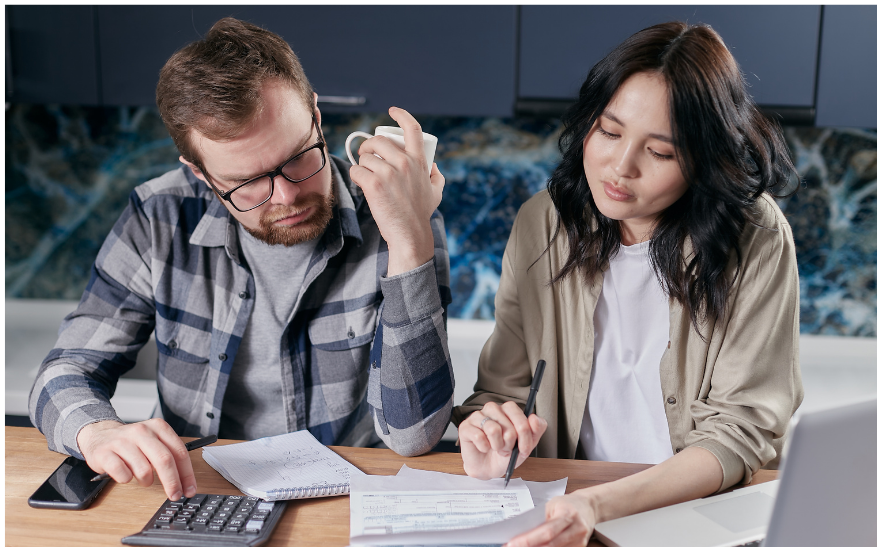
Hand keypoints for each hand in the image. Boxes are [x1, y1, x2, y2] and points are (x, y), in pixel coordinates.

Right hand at [77, 419, 196, 500]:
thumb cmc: (131, 443)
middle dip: (172, 482)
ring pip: (144, 470)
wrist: (99, 434)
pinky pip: (122, 474)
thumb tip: (185, 482)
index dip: (187, 474)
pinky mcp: (105, 453)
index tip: (189, 489)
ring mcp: (122, 441)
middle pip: (164, 460)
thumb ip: (170, 456)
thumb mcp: (153, 441)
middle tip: (175, 495)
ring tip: (143, 478)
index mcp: (158, 427)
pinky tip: (125, 474)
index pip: (179, 452)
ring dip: (146, 481)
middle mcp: (141, 431)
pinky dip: (126, 479)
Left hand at [348, 106, 444, 275]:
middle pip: (378, 141)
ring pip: (365, 157)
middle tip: (366, 155)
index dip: (401, 115)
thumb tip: (433, 166)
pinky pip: (356, 170)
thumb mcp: (436, 192)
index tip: (392, 111)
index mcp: (419, 161)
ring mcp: (388, 173)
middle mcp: (404, 163)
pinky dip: (356, 176)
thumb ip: (437, 176)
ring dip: (361, 164)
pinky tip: (360, 183)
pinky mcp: (374, 184)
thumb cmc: (421, 213)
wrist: (410, 233)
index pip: (412, 128)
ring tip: (365, 174)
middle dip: (368, 145)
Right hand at [459, 401, 547, 479]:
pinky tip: (484, 448)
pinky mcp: (465, 426)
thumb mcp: (527, 444)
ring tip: (495, 448)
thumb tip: (534, 418)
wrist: (489, 468)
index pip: (519, 415)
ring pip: (493, 429)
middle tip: (506, 449)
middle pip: (507, 426)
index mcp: (508, 409)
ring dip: (497, 446)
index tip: (524, 448)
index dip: (524, 435)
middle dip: (510, 444)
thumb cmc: (506, 453)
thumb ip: (537, 430)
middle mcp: (493, 409)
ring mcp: (477, 416)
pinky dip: (484, 447)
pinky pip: (479, 436)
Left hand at [506, 490, 598, 546]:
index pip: (547, 531)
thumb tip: (521, 532)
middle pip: (550, 545)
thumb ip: (539, 519)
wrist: (589, 506)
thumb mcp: (552, 505)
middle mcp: (576, 529)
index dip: (529, 540)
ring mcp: (580, 541)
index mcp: (568, 514)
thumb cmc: (568, 504)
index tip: (512, 543)